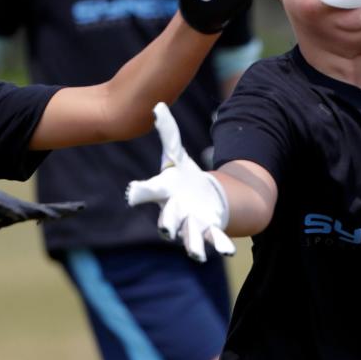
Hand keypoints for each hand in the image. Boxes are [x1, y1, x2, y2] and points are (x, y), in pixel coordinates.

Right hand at [0, 143, 82, 242]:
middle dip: (43, 213)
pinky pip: (35, 214)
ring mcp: (7, 216)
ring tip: (75, 208)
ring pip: (35, 215)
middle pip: (26, 214)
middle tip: (61, 212)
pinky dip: (50, 212)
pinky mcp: (12, 215)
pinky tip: (70, 209)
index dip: (14, 210)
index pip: (1, 206)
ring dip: (54, 212)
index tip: (28, 213)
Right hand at [126, 102, 234, 261]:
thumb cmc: (183, 178)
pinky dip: (220, 245)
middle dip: (167, 225)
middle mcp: (174, 213)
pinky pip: (213, 240)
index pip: (148, 192)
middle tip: (166, 229)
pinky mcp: (209, 230)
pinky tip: (228, 251)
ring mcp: (191, 224)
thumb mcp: (176, 155)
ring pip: (189, 238)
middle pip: (167, 220)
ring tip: (197, 254)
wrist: (202, 199)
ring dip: (192, 245)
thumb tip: (157, 105)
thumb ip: (168, 132)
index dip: (140, 193)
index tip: (132, 194)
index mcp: (164, 192)